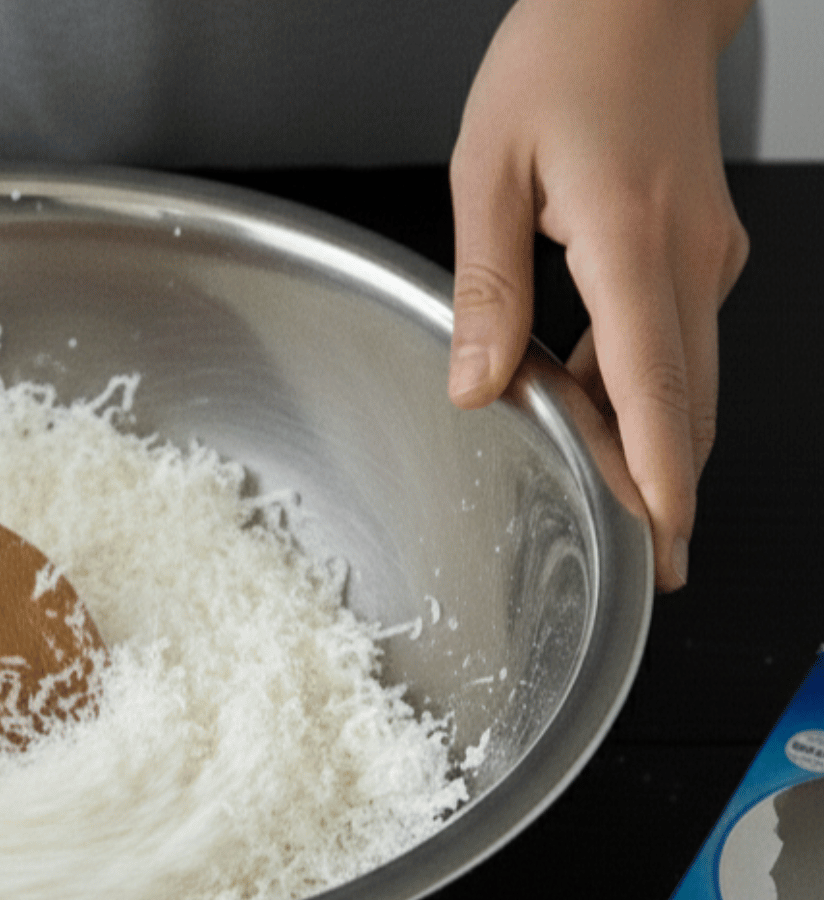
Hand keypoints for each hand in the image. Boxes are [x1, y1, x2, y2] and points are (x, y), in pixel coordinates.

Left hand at [447, 0, 751, 590]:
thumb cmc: (561, 59)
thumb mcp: (487, 167)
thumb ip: (483, 285)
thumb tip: (474, 386)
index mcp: (630, 239)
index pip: (655, 385)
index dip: (660, 475)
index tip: (664, 544)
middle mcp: (686, 258)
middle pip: (683, 400)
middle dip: (663, 486)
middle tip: (644, 562)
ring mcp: (703, 254)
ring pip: (684, 376)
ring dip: (649, 438)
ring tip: (608, 496)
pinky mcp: (697, 247)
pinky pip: (674, 339)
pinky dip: (641, 385)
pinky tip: (589, 403)